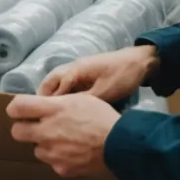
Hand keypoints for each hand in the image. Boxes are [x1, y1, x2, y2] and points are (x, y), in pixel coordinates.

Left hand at [6, 93, 120, 177]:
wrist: (119, 144)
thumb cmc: (101, 117)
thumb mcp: (79, 99)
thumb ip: (56, 103)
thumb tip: (41, 106)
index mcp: (51, 110)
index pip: (16, 107)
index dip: (16, 109)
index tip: (22, 111)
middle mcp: (46, 132)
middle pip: (17, 132)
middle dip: (25, 128)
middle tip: (38, 127)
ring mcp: (52, 153)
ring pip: (36, 150)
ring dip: (44, 145)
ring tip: (64, 141)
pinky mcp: (61, 169)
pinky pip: (53, 163)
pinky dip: (60, 159)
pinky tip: (74, 153)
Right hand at [39, 45, 157, 103]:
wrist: (140, 62)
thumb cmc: (122, 77)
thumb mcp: (104, 93)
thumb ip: (83, 101)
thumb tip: (65, 111)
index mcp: (75, 71)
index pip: (53, 88)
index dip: (46, 103)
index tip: (40, 117)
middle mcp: (73, 68)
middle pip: (51, 81)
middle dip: (43, 96)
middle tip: (39, 114)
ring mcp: (80, 69)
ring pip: (58, 81)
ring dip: (52, 94)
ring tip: (50, 111)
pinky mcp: (87, 73)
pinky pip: (68, 82)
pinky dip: (63, 92)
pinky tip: (66, 105)